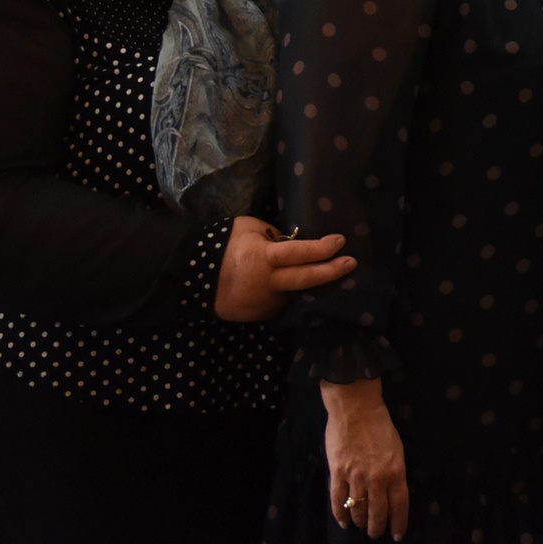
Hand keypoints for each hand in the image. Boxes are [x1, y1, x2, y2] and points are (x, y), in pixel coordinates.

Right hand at [215, 215, 354, 322]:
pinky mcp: (260, 315)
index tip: (341, 241)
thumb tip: (293, 240)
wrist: (191, 281)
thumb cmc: (221, 248)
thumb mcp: (247, 228)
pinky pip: (280, 302)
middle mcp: (267, 283)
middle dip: (332, 271)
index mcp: (263, 258)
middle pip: (306, 279)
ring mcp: (264, 302)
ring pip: (294, 292)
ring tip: (314, 270)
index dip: (322, 248)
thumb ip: (272, 234)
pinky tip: (285, 284)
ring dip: (305, 283)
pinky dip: (285, 292)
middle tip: (351, 263)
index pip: (299, 253)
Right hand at [321, 378, 409, 540]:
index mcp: (396, 470)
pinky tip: (344, 521)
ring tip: (361, 525)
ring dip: (360, 521)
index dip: (398, 522)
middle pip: (378, 512)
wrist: (356, 409)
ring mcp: (356, 476)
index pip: (399, 504)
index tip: (397, 534)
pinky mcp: (337, 472)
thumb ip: (394, 471)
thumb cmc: (380, 425)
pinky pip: (338, 500)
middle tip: (376, 534)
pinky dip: (340, 514)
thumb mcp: (397, 449)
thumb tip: (391, 491)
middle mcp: (377, 477)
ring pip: (358, 508)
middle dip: (377, 527)